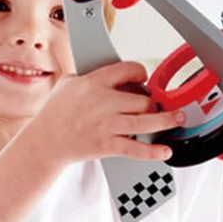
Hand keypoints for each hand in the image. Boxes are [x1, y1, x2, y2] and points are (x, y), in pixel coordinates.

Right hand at [29, 60, 180, 166]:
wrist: (45, 142)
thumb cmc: (54, 114)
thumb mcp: (67, 83)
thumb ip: (89, 75)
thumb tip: (108, 72)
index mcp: (94, 82)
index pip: (128, 69)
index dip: (141, 72)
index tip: (144, 78)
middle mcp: (103, 102)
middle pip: (143, 99)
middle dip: (154, 102)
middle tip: (158, 105)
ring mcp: (106, 125)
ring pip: (146, 122)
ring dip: (167, 121)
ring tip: (177, 119)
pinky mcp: (107, 145)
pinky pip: (136, 149)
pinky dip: (153, 152)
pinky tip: (165, 151)